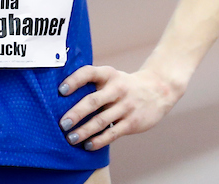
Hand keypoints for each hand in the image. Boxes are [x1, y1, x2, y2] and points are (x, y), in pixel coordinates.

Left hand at [57, 66, 183, 150]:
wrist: (158, 90)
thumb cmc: (125, 86)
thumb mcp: (112, 77)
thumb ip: (93, 85)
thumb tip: (64, 102)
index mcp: (109, 75)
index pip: (89, 73)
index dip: (74, 81)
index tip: (60, 91)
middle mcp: (117, 89)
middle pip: (93, 101)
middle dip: (76, 113)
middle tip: (62, 124)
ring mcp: (126, 106)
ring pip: (101, 120)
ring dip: (84, 131)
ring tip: (70, 138)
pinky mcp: (132, 122)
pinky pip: (112, 133)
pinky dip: (99, 141)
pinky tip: (88, 145)